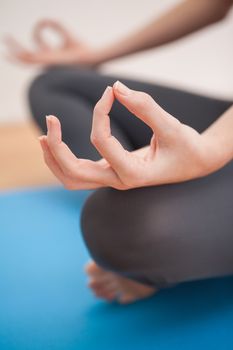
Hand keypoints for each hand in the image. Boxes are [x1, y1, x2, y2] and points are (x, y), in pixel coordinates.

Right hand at [4, 19, 96, 65]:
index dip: (38, 29)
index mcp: (53, 54)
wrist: (88, 57)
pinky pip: (28, 59)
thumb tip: (42, 21)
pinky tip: (10, 51)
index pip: (39, 42)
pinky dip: (19, 53)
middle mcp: (48, 59)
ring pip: (24, 58)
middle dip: (17, 46)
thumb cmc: (81, 47)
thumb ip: (54, 24)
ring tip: (6, 40)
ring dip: (14, 49)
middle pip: (28, 53)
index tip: (46, 22)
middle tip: (8, 37)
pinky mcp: (45, 62)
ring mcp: (45, 62)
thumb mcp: (65, 31)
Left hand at [39, 81, 214, 189]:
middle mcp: (119, 181)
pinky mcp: (111, 172)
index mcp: (134, 174)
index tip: (110, 92)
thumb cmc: (187, 147)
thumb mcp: (171, 126)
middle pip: (74, 173)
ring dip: (54, 159)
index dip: (100, 112)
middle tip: (51, 118)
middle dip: (57, 147)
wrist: (195, 163)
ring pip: (72, 178)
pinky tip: (54, 142)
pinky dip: (62, 159)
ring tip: (44, 135)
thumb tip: (116, 87)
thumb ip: (145, 106)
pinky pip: (79, 172)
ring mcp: (113, 179)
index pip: (102, 141)